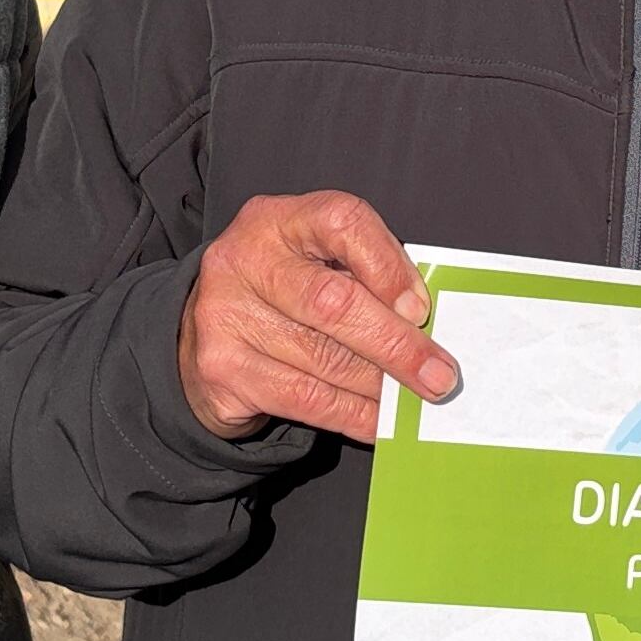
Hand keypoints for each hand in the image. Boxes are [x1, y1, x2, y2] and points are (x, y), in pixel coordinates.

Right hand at [178, 191, 461, 442]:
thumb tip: (421, 323)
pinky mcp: (223, 370)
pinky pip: (305, 399)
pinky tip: (379, 421)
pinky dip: (353, 414)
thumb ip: (362, 274)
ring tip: (416, 398)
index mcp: (277, 219)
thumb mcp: (314, 260)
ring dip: (380, 385)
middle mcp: (245, 259)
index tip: (420, 307)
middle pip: (332, 302)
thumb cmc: (280, 291)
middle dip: (395, 343)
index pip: (341, 222)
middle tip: (437, 373)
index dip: (388, 265)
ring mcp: (227, 316)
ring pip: (323, 358)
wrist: (202, 333)